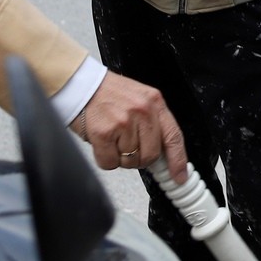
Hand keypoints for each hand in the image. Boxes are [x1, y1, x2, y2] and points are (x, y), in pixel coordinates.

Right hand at [72, 71, 189, 179]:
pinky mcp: (104, 133)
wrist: (81, 84)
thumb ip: (153, 122)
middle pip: (151, 155)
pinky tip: (102, 142)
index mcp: (154, 102)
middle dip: (139, 158)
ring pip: (130, 161)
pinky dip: (105, 158)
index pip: (174, 136)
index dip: (178, 161)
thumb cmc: (108, 93)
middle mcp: (142, 111)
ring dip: (120, 156)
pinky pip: (110, 163)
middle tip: (127, 147)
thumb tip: (163, 153)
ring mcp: (124, 122)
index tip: (180, 176)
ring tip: (112, 138)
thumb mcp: (139, 98)